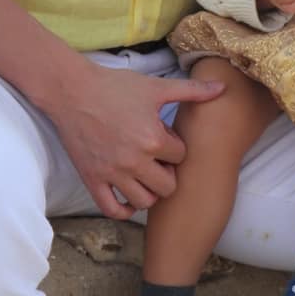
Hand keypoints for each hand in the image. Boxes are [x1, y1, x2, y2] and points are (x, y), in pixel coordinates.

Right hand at [48, 64, 223, 220]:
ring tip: (145, 176)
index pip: (181, 157)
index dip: (176, 147)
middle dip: (167, 174)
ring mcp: (112, 173)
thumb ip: (191, 91)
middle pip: (168, 186)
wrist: (71, 90)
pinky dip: (124, 209)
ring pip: (144, 202)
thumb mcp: (155, 87)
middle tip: (158, 160)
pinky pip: (112, 209)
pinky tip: (128, 196)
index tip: (164, 137)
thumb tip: (222, 87)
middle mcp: (134, 161)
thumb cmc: (114, 86)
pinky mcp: (92, 179)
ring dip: (150, 192)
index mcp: (152, 138)